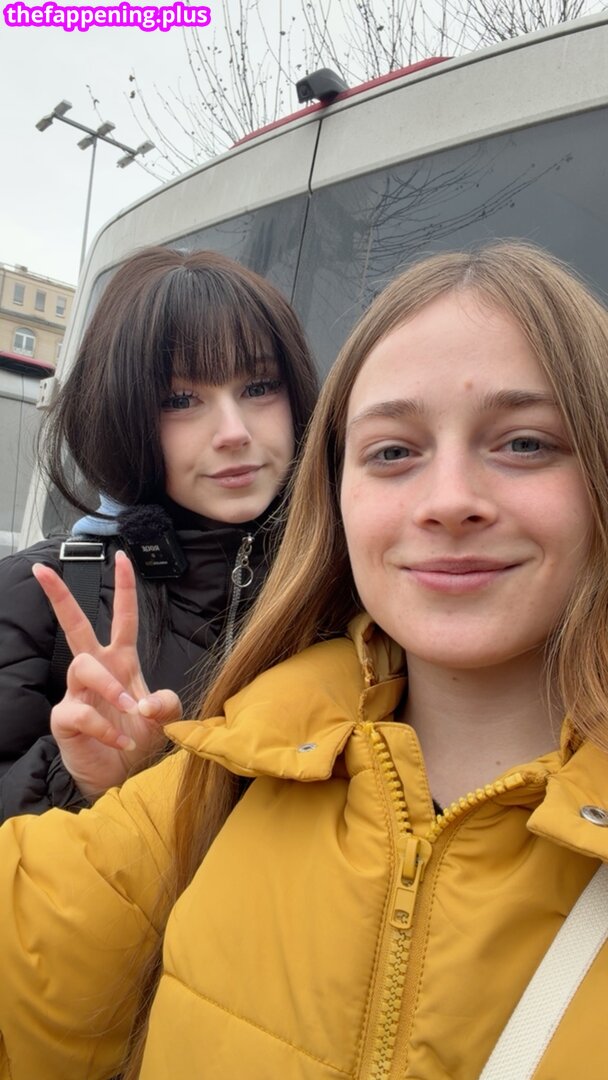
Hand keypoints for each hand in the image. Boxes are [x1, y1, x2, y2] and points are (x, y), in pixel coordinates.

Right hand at [32, 550, 181, 798]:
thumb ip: (167, 704)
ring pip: (83, 667)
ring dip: (110, 687)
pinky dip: (106, 727)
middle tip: (44, 571)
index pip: (123, 617)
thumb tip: (145, 703)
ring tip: (129, 710)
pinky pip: (81, 712)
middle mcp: (97, 670)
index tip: (122, 557)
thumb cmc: (140, 739)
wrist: (123, 776)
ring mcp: (77, 692)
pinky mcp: (65, 718)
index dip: (124, 588)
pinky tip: (120, 740)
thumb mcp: (165, 719)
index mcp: (121, 661)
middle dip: (59, 597)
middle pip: (75, 626)